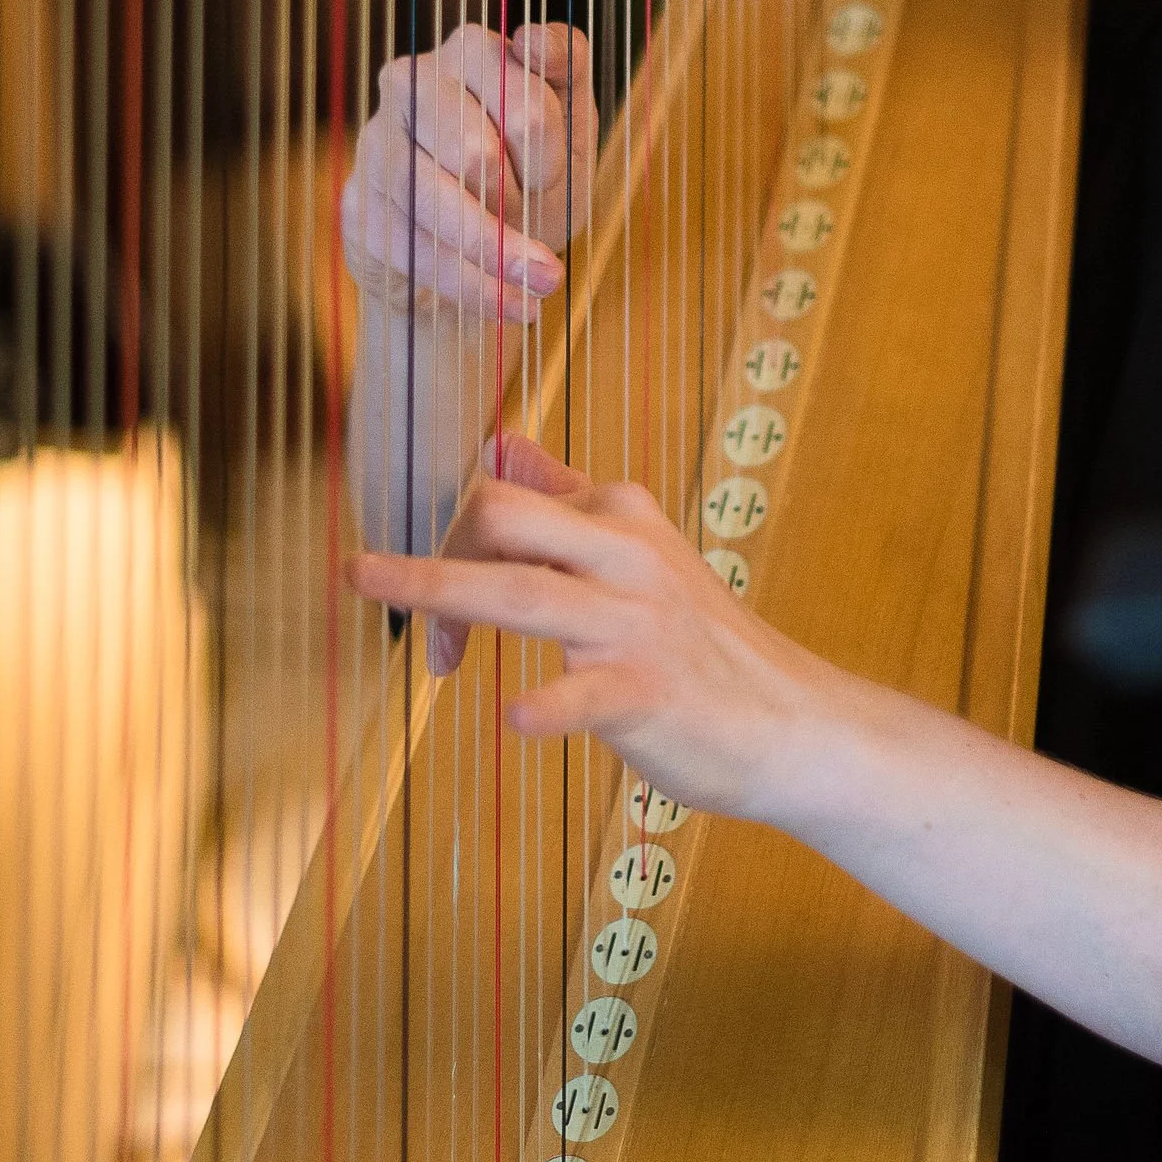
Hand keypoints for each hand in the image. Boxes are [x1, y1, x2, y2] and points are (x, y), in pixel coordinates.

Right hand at [343, 20, 594, 327]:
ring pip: (439, 203)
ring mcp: (377, 142)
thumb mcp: (569, 127)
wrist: (471, 248)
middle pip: (477, 154)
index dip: (551, 154)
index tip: (556, 178)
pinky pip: (418, 251)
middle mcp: (412, 81)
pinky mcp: (360, 203)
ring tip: (545, 283)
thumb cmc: (529, 174)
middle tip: (543, 225)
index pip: (524, 102)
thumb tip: (528, 38)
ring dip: (499, 254)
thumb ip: (566, 70)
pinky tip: (514, 304)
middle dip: (521, 202)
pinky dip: (474, 286)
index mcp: (471, 49)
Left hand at [347, 434, 853, 823]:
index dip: (447, 543)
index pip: (502, 498)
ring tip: (369, 583)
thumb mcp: (638, 550)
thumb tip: (500, 441)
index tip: (431, 610)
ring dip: (438, 591)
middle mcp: (624, 556)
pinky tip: (513, 718)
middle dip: (427, 551)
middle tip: (374, 590)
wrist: (792, 721)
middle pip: (504, 519)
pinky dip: (547, 705)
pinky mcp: (650, 694)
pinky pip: (586, 696)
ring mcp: (637, 625)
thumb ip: (565, 498)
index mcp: (618, 515)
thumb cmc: (698, 641)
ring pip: (524, 596)